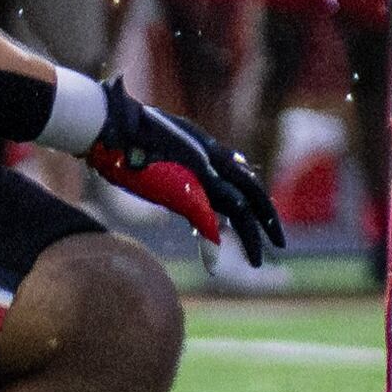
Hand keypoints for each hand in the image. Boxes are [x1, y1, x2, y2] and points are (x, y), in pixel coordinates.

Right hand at [87, 84, 282, 263]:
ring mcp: (199, 174)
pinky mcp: (182, 191)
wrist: (113, 126)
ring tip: (257, 260)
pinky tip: (215, 266)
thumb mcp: (167, 139)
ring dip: (249, 236)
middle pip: (250, 190)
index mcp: (205, 147)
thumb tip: (194, 168)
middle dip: (267, 218)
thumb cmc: (129, 132)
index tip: (263, 213)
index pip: (240, 172)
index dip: (254, 193)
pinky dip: (212, 245)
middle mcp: (209, 159)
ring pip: (237, 209)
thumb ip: (186, 154)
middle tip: (278, 242)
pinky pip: (206, 223)